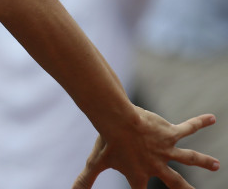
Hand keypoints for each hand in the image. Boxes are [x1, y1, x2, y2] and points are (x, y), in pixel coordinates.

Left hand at [73, 107, 218, 188]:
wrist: (117, 122)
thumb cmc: (106, 142)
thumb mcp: (95, 163)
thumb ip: (84, 180)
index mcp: (138, 174)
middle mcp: (156, 165)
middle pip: (174, 182)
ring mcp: (165, 150)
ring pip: (189, 158)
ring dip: (203, 161)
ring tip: (216, 165)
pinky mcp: (170, 134)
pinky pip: (187, 127)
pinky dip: (199, 122)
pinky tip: (211, 117)